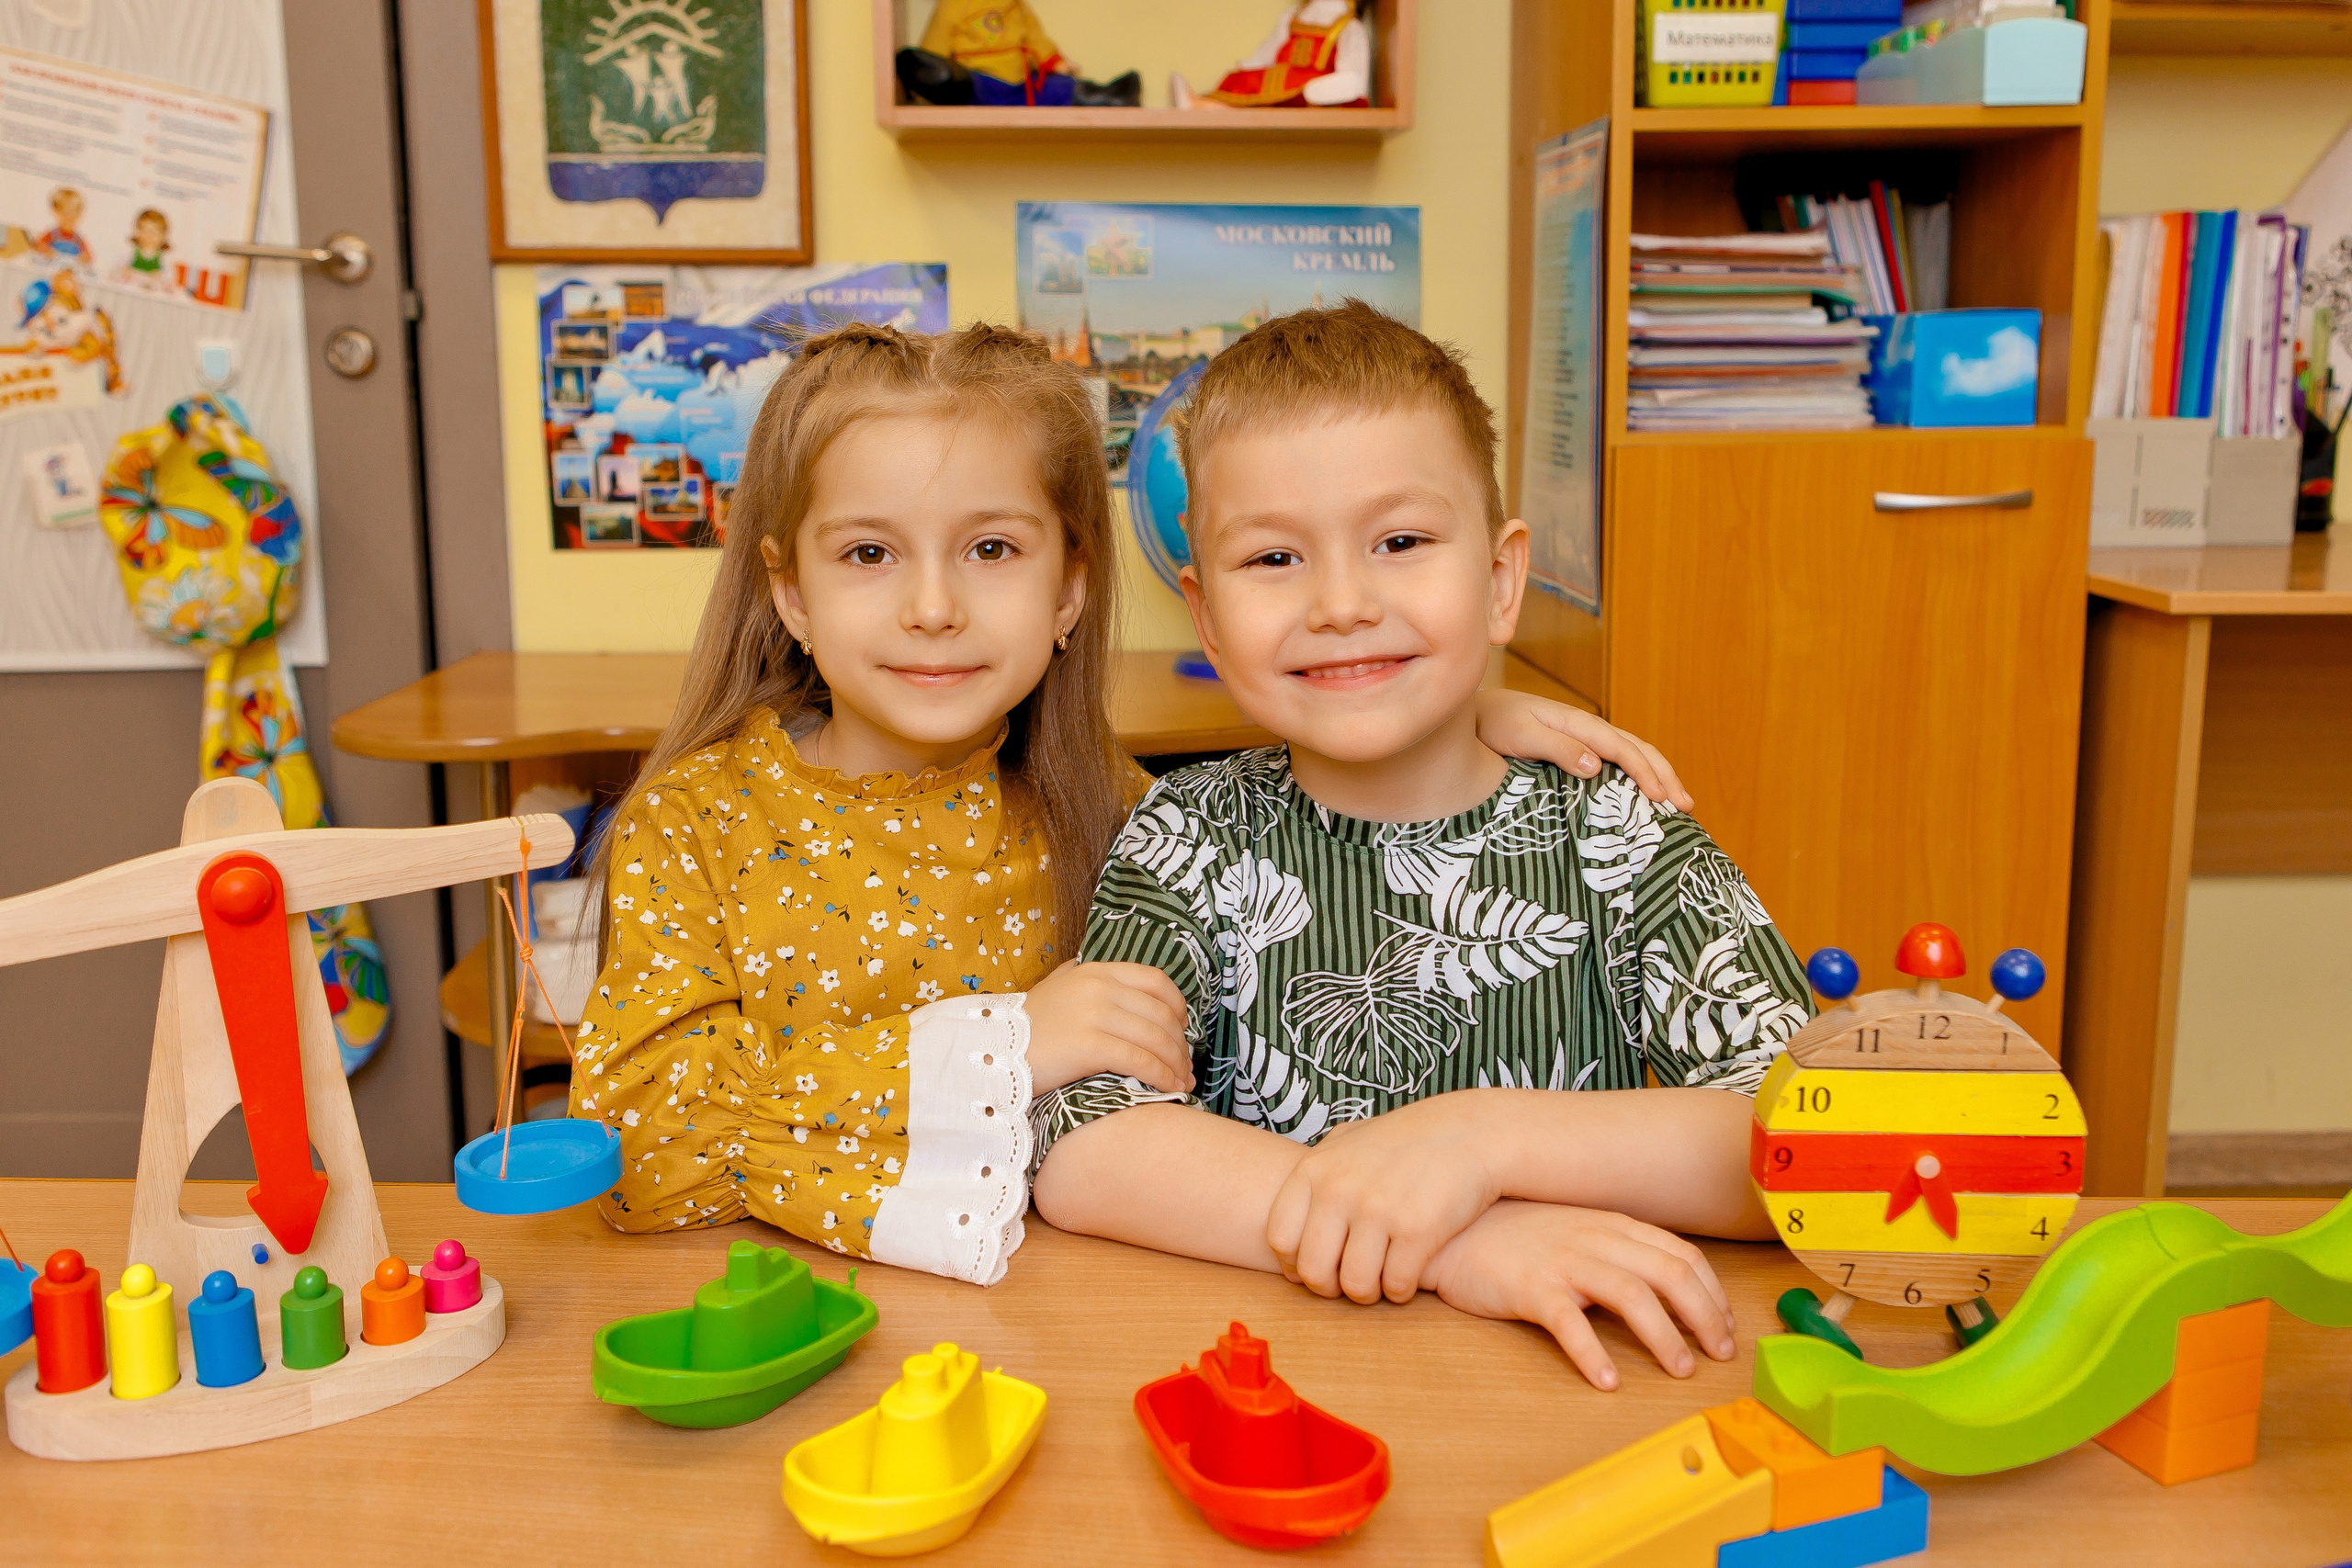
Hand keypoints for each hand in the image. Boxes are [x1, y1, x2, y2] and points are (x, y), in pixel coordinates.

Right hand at [1022, 961, 1193, 1097]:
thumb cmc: (1026, 1028)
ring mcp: (1095, 1014)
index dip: (1177, 1006)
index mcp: (1096, 971)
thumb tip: (1103, 974)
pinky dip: (1162, 1076)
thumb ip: (1079, 976)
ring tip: (1182, 1084)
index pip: (1155, 981)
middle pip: (1161, 1015)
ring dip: (1176, 1064)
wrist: (991, 1051)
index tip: (1182, 1029)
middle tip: (1186, 1067)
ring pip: (1155, 1038)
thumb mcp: (1054, 987)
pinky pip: (1140, 1060)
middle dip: (1181, 1045)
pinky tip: (1169, 1090)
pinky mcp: (1090, 1045)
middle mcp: (1100, 987)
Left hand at [1266, 1094, 1499, 1305]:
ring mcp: (1378, 1210)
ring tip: (1381, 1282)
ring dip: (1369, 1293)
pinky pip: (1397, 1285)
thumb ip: (1315, 1177)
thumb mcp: (1348, 1142)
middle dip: (1331, 1287)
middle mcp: (1340, 1189)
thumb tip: (1282, 1233)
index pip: (1280, 1238)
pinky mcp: (1417, 1230)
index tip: (1317, 1267)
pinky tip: (1408, 1276)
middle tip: (1351, 1282)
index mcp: (1315, 1170)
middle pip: (1313, 1270)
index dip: (1295, 1263)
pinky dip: (1401, 1291)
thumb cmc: (1405, 1142)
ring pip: (1356, 1286)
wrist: (1470, 1132)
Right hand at [1421, 1200, 1736, 1389]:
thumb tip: (1670, 1293)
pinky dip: (1592, 1352)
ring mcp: (1563, 1260)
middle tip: (1719, 1355)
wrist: (1451, 1227)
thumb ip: (1619, 1252)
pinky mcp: (1528, 1286)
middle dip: (1706, 1317)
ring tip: (1679, 1370)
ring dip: (1664, 1337)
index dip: (1714, 1295)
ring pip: (1631, 1295)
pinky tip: (1606, 1380)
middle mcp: (1596, 1238)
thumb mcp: (1578, 1231)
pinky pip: (1569, 1322)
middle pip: (1670, 1274)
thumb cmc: (1517, 1236)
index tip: (1727, 1329)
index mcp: (1613, 1225)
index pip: (1683, 1255)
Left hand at [1473, 689, 1693, 810]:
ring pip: (1632, 753)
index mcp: (1577, 724)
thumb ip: (1557, 749)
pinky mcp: (1575, 747)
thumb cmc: (1493, 725)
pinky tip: (1641, 793)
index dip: (1645, 773)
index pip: (1622, 749)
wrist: (1472, 713)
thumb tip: (1596, 766)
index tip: (1662, 800)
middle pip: (1638, 748)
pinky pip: (1615, 759)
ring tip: (1678, 801)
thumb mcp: (1521, 736)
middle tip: (1687, 805)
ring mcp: (1583, 737)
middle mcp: (1586, 728)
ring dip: (1657, 774)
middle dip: (1665, 775)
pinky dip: (1636, 774)